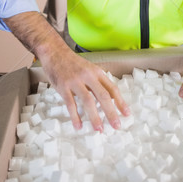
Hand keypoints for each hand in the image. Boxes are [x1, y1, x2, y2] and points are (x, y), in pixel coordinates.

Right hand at [4, 11, 129, 131]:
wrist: (55, 52)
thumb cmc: (73, 63)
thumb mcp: (89, 69)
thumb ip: (98, 82)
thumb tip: (110, 99)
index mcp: (97, 72)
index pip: (112, 88)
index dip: (121, 102)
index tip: (127, 114)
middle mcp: (88, 76)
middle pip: (103, 96)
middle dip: (111, 112)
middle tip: (116, 126)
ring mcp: (75, 81)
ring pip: (88, 101)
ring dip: (94, 117)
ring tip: (99, 129)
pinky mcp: (63, 86)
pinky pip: (70, 104)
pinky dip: (75, 116)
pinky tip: (78, 126)